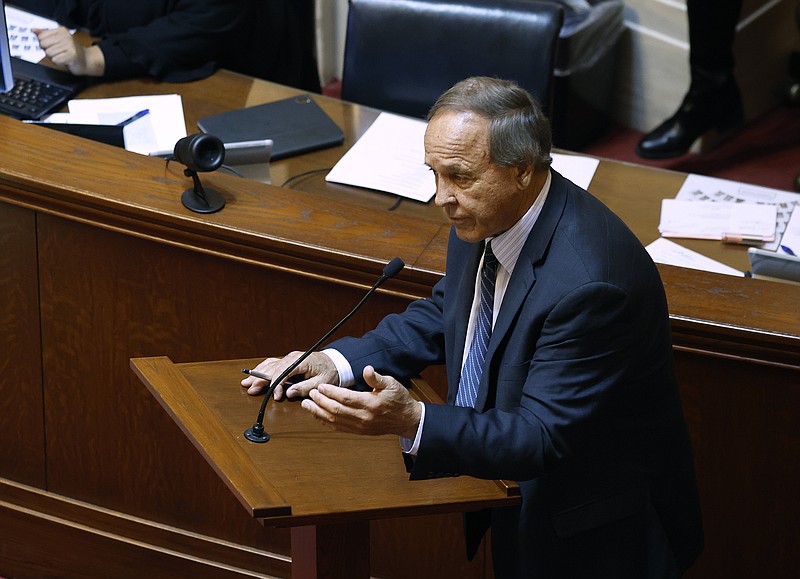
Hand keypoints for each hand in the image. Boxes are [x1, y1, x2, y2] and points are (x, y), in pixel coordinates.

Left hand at [33, 27, 104, 75]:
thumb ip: (45, 34)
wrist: (87, 60)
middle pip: (43, 45)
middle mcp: (66, 36)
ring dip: (54, 57)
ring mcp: (70, 45)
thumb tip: (33, 30)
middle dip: (48, 51)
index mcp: (61, 30)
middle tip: (58, 52)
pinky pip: (55, 60)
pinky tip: (65, 61)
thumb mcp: (58, 39)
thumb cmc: (71, 50)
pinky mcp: (71, 55)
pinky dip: (59, 62)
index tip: (52, 46)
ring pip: (49, 53)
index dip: (44, 44)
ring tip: (62, 56)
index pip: (41, 36)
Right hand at [240, 351, 338, 399]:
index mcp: (301, 361)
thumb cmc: (330, 371)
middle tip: (251, 388)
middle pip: (273, 368)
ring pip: (271, 365)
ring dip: (259, 374)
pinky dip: (264, 369)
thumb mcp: (320, 383)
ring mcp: (290, 358)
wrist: (335, 362)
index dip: (277, 384)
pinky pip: (274, 363)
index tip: (276, 395)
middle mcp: (293, 357)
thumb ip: (304, 388)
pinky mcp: (289, 360)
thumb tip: (289, 393)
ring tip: (247, 382)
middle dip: (261, 379)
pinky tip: (256, 373)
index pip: (284, 372)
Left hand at [301, 366, 421, 438]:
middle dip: (320, 402)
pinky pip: (339, 428)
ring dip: (319, 413)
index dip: (331, 392)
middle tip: (310, 394)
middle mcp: (364, 417)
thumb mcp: (391, 383)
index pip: (345, 398)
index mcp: (370, 404)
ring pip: (335, 420)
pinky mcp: (359, 431)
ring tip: (307, 405)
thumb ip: (376, 378)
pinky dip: (326, 422)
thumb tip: (367, 369)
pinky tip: (318, 416)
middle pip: (336, 410)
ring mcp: (360, 426)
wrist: (406, 419)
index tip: (321, 386)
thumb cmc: (398, 400)